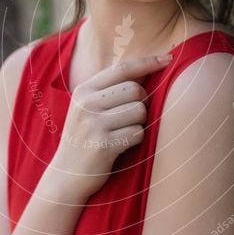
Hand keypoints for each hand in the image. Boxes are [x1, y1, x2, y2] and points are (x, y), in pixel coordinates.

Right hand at [48, 53, 172, 201]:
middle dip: (142, 103)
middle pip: (135, 90)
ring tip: (122, 133)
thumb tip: (147, 69)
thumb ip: (111, 89)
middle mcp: (86, 104)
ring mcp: (93, 124)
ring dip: (139, 123)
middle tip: (129, 118)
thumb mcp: (88, 108)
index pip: (122, 68)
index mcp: (84, 90)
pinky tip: (121, 146)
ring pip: (140, 111)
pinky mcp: (103, 145)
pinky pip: (138, 133)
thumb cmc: (85, 138)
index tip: (168, 58)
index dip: (148, 62)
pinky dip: (136, 140)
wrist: (66, 176)